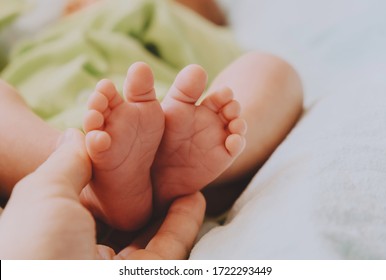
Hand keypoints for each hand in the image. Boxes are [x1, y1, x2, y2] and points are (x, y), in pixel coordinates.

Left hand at [0, 129, 204, 258]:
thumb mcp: (46, 193)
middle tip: (169, 170)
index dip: (118, 181)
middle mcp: (89, 256)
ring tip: (188, 182)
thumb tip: (75, 133)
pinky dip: (185, 224)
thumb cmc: (38, 245)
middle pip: (129, 222)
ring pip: (154, 237)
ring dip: (174, 210)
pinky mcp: (147, 278)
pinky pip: (171, 249)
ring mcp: (118, 270)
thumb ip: (68, 163)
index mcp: (62, 238)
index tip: (136, 158)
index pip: (97, 206)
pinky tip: (195, 199)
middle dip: (151, 196)